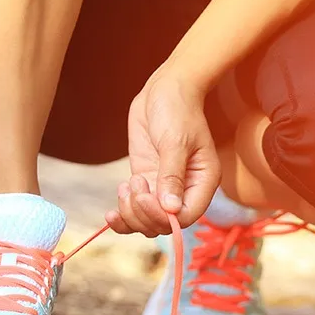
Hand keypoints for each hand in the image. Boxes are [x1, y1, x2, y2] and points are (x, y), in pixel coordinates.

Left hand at [107, 70, 219, 235]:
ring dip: (130, 214)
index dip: (163, 217)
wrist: (165, 90)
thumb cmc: (178, 110)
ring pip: (147, 221)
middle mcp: (185, 191)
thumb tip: (170, 209)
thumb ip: (171, 176)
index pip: (186, 217)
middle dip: (143, 213)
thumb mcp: (175, 141)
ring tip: (125, 187)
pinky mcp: (147, 181)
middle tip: (133, 185)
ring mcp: (163, 188)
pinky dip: (123, 215)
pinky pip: (135, 210)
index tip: (145, 197)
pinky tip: (112, 210)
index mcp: (203, 183)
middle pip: (163, 223)